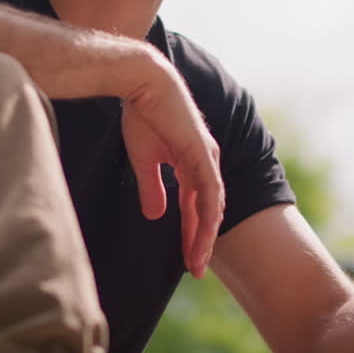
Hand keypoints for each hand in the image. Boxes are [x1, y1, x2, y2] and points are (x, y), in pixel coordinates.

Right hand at [120, 63, 224, 279]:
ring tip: (196, 262)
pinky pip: (208, 192)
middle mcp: (205, 162)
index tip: (187, 258)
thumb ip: (152, 188)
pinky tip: (201, 236)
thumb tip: (155, 216)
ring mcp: (206, 158)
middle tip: (196, 269)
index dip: (192, 232)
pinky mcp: (201, 154)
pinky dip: (206, 216)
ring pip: (211, 206)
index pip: (195, 205)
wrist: (142, 82)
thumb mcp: (144, 160)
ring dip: (205, 236)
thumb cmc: (142, 114)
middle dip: (201, 241)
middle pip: (208, 210)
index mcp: (192, 163)